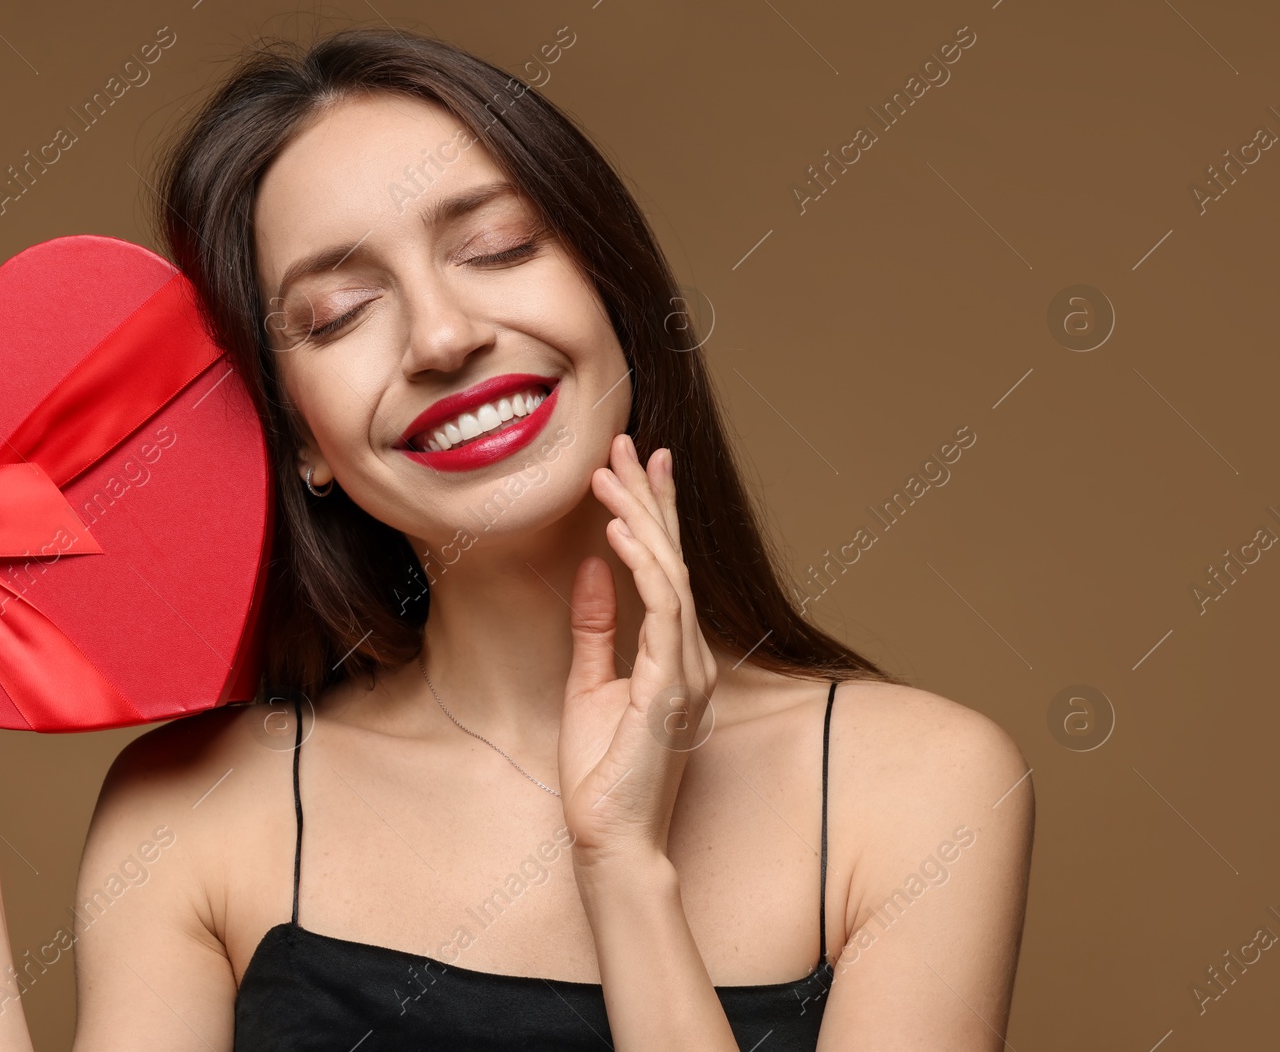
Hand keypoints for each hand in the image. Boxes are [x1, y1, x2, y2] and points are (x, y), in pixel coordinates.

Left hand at [558, 434, 717, 866]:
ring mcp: (687, 672)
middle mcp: (690, 657)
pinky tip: (618, 533)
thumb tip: (591, 568)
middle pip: (674, 560)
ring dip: (641, 520)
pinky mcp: (670, 689)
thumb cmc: (602, 772)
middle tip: (630, 444)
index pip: (667, 570)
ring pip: (671, 575)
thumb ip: (596, 628)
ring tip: (613, 472)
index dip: (654, 515)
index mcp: (674, 655)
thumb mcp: (589, 685)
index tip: (639, 465)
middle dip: (651, 499)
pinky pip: (661, 612)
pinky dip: (642, 568)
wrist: (610, 836)